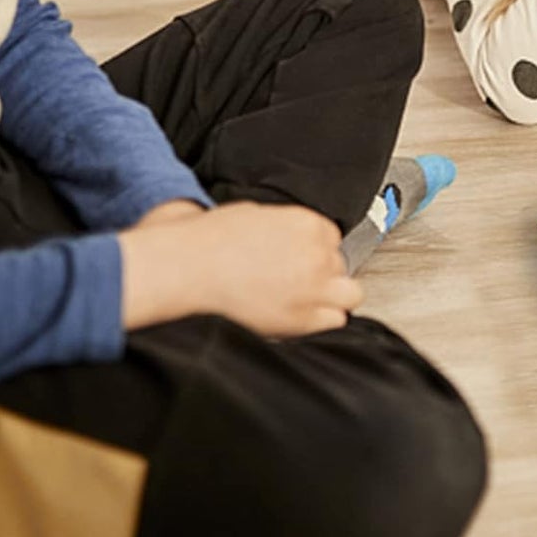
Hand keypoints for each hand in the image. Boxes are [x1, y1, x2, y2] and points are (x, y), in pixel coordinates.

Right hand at [119, 200, 362, 335]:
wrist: (187, 269)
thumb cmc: (208, 241)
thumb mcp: (252, 214)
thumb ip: (281, 226)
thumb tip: (285, 236)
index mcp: (307, 223)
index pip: (331, 240)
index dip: (314, 253)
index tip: (298, 263)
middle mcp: (318, 253)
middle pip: (339, 266)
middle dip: (320, 275)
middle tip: (294, 284)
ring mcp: (314, 286)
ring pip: (349, 294)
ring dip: (331, 298)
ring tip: (304, 303)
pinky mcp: (304, 318)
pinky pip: (335, 320)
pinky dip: (321, 322)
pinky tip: (298, 319)